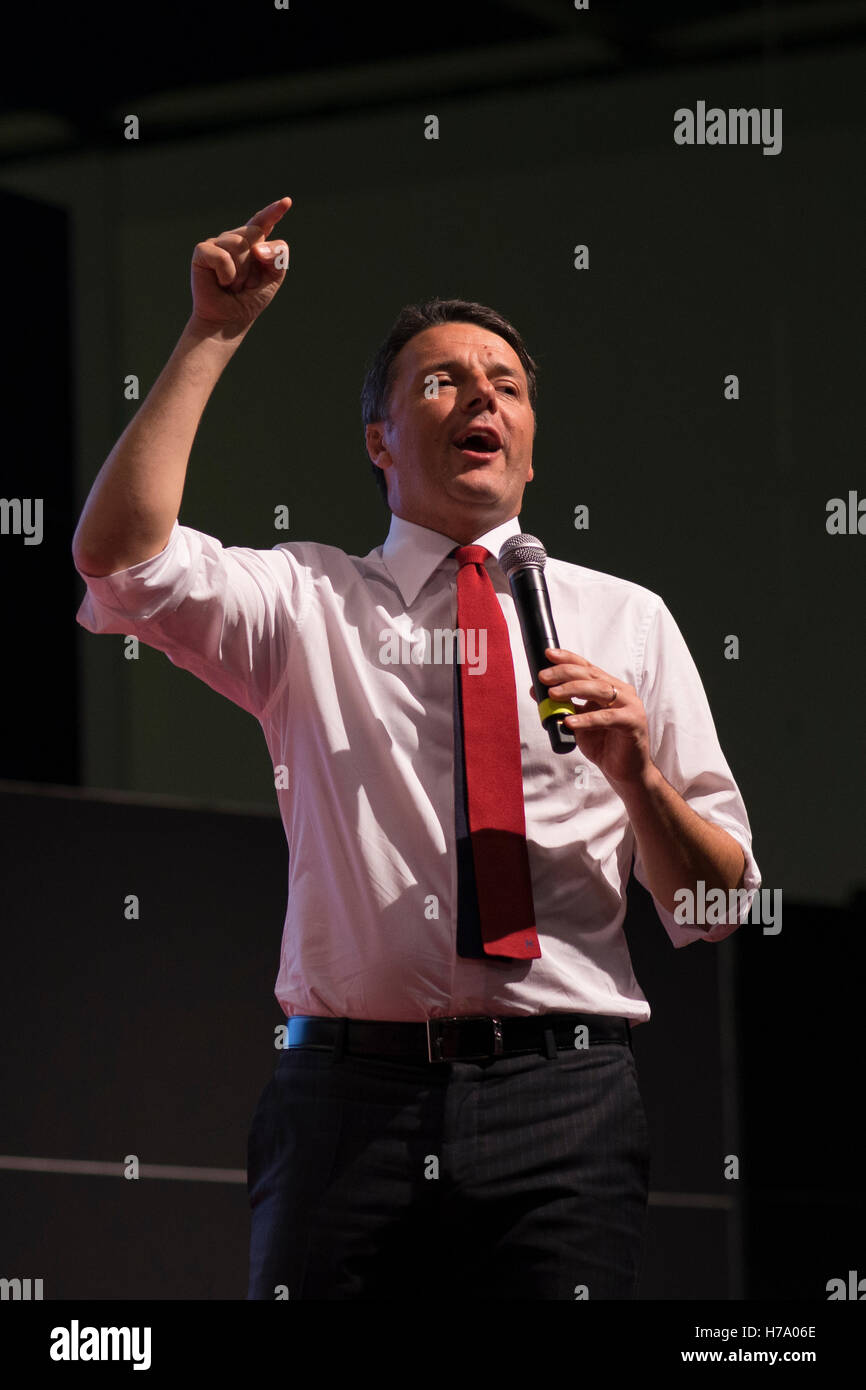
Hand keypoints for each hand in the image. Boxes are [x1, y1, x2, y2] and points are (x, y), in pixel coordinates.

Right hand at [190, 196, 291, 332]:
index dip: (274, 212)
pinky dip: (227, 274)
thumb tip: (257, 247)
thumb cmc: (249, 300)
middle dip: (255, 262)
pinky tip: (221, 283)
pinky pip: (222, 255)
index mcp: (253, 244)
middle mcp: (234, 239)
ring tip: (233, 284)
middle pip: (255, 232)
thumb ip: (277, 257)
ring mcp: (217, 243)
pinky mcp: (202, 251)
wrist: (228, 320)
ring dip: (241, 272)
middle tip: (245, 282)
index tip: (286, 202)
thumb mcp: (273, 278)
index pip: (263, 222)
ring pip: (239, 243)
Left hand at [532, 646, 652, 786]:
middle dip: (565, 673)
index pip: (587, 667)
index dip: (568, 659)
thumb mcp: (577, 722)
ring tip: (553, 694)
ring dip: (573, 690)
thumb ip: (562, 705)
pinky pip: (607, 718)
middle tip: (544, 677)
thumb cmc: (603, 744)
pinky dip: (587, 719)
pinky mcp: (633, 723)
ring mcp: (630, 705)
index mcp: (610, 687)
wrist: (624, 771)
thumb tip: (536, 690)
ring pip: (600, 690)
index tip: (548, 654)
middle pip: (591, 675)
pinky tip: (570, 722)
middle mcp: (621, 692)